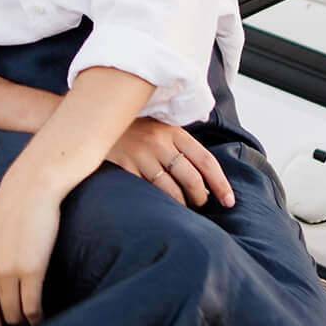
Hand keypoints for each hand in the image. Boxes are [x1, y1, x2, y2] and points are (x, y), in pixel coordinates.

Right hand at [106, 121, 233, 211]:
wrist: (96, 119)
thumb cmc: (134, 128)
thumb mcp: (160, 127)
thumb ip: (181, 144)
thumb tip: (206, 178)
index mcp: (173, 131)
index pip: (206, 161)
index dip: (221, 184)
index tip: (229, 201)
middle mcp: (159, 142)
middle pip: (191, 179)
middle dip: (200, 198)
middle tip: (200, 204)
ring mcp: (140, 155)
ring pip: (171, 191)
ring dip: (181, 205)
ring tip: (181, 207)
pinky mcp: (124, 166)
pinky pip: (148, 192)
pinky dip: (158, 203)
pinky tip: (159, 205)